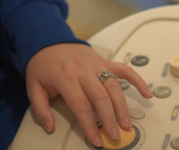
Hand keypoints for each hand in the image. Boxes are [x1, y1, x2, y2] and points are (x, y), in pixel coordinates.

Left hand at [24, 42, 152, 146]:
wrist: (47, 39)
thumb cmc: (42, 64)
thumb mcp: (33, 86)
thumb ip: (40, 108)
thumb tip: (49, 126)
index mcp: (65, 78)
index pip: (81, 105)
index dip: (89, 124)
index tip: (95, 140)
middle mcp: (83, 71)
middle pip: (100, 97)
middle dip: (109, 119)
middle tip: (115, 135)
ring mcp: (96, 64)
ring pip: (113, 86)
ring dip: (122, 106)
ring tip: (126, 123)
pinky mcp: (104, 60)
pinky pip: (123, 69)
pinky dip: (137, 80)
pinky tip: (146, 93)